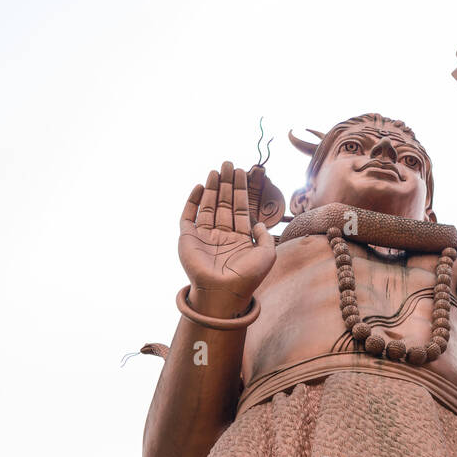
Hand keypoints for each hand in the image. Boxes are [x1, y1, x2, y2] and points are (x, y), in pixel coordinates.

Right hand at [178, 161, 275, 311]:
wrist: (223, 293)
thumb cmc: (247, 278)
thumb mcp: (267, 255)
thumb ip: (266, 236)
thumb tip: (259, 222)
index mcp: (239, 239)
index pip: (239, 209)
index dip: (240, 190)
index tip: (242, 172)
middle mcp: (221, 236)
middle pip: (223, 203)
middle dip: (226, 183)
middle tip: (228, 164)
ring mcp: (204, 237)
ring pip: (208, 206)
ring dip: (211, 188)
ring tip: (216, 170)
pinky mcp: (188, 239)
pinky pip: (189, 216)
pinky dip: (193, 201)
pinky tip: (200, 186)